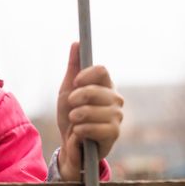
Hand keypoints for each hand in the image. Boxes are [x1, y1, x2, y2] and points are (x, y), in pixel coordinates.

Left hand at [56, 42, 123, 180]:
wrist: (69, 142)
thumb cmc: (70, 114)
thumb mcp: (67, 89)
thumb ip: (73, 66)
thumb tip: (76, 43)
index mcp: (105, 85)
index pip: (101, 70)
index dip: (85, 75)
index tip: (74, 82)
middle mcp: (115, 99)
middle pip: (96, 90)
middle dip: (76, 98)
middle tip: (70, 105)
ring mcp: (117, 116)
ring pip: (93, 110)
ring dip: (77, 116)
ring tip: (74, 120)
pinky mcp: (114, 134)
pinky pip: (95, 128)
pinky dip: (81, 130)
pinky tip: (79, 132)